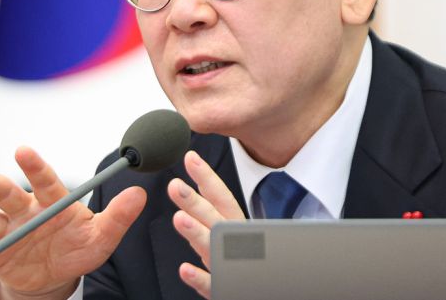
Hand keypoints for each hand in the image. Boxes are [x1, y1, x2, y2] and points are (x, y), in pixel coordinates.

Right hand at [0, 146, 146, 297]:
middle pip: (6, 193)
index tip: (23, 151)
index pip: (44, 180)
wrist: (56, 275)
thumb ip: (118, 216)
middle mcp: (25, 211)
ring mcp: (7, 232)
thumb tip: (140, 194)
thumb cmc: (78, 247)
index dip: (34, 166)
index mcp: (52, 202)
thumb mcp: (101, 236)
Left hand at [167, 150, 245, 298]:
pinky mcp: (226, 289)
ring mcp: (230, 266)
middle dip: (195, 201)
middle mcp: (234, 243)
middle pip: (215, 218)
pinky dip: (199, 278)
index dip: (206, 177)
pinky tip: (185, 269)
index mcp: (235, 227)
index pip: (221, 198)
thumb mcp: (236, 233)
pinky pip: (212, 285)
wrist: (270, 289)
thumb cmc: (249, 261)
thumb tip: (200, 187)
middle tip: (175, 186)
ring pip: (214, 248)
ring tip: (179, 219)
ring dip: (197, 233)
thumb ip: (217, 212)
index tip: (190, 158)